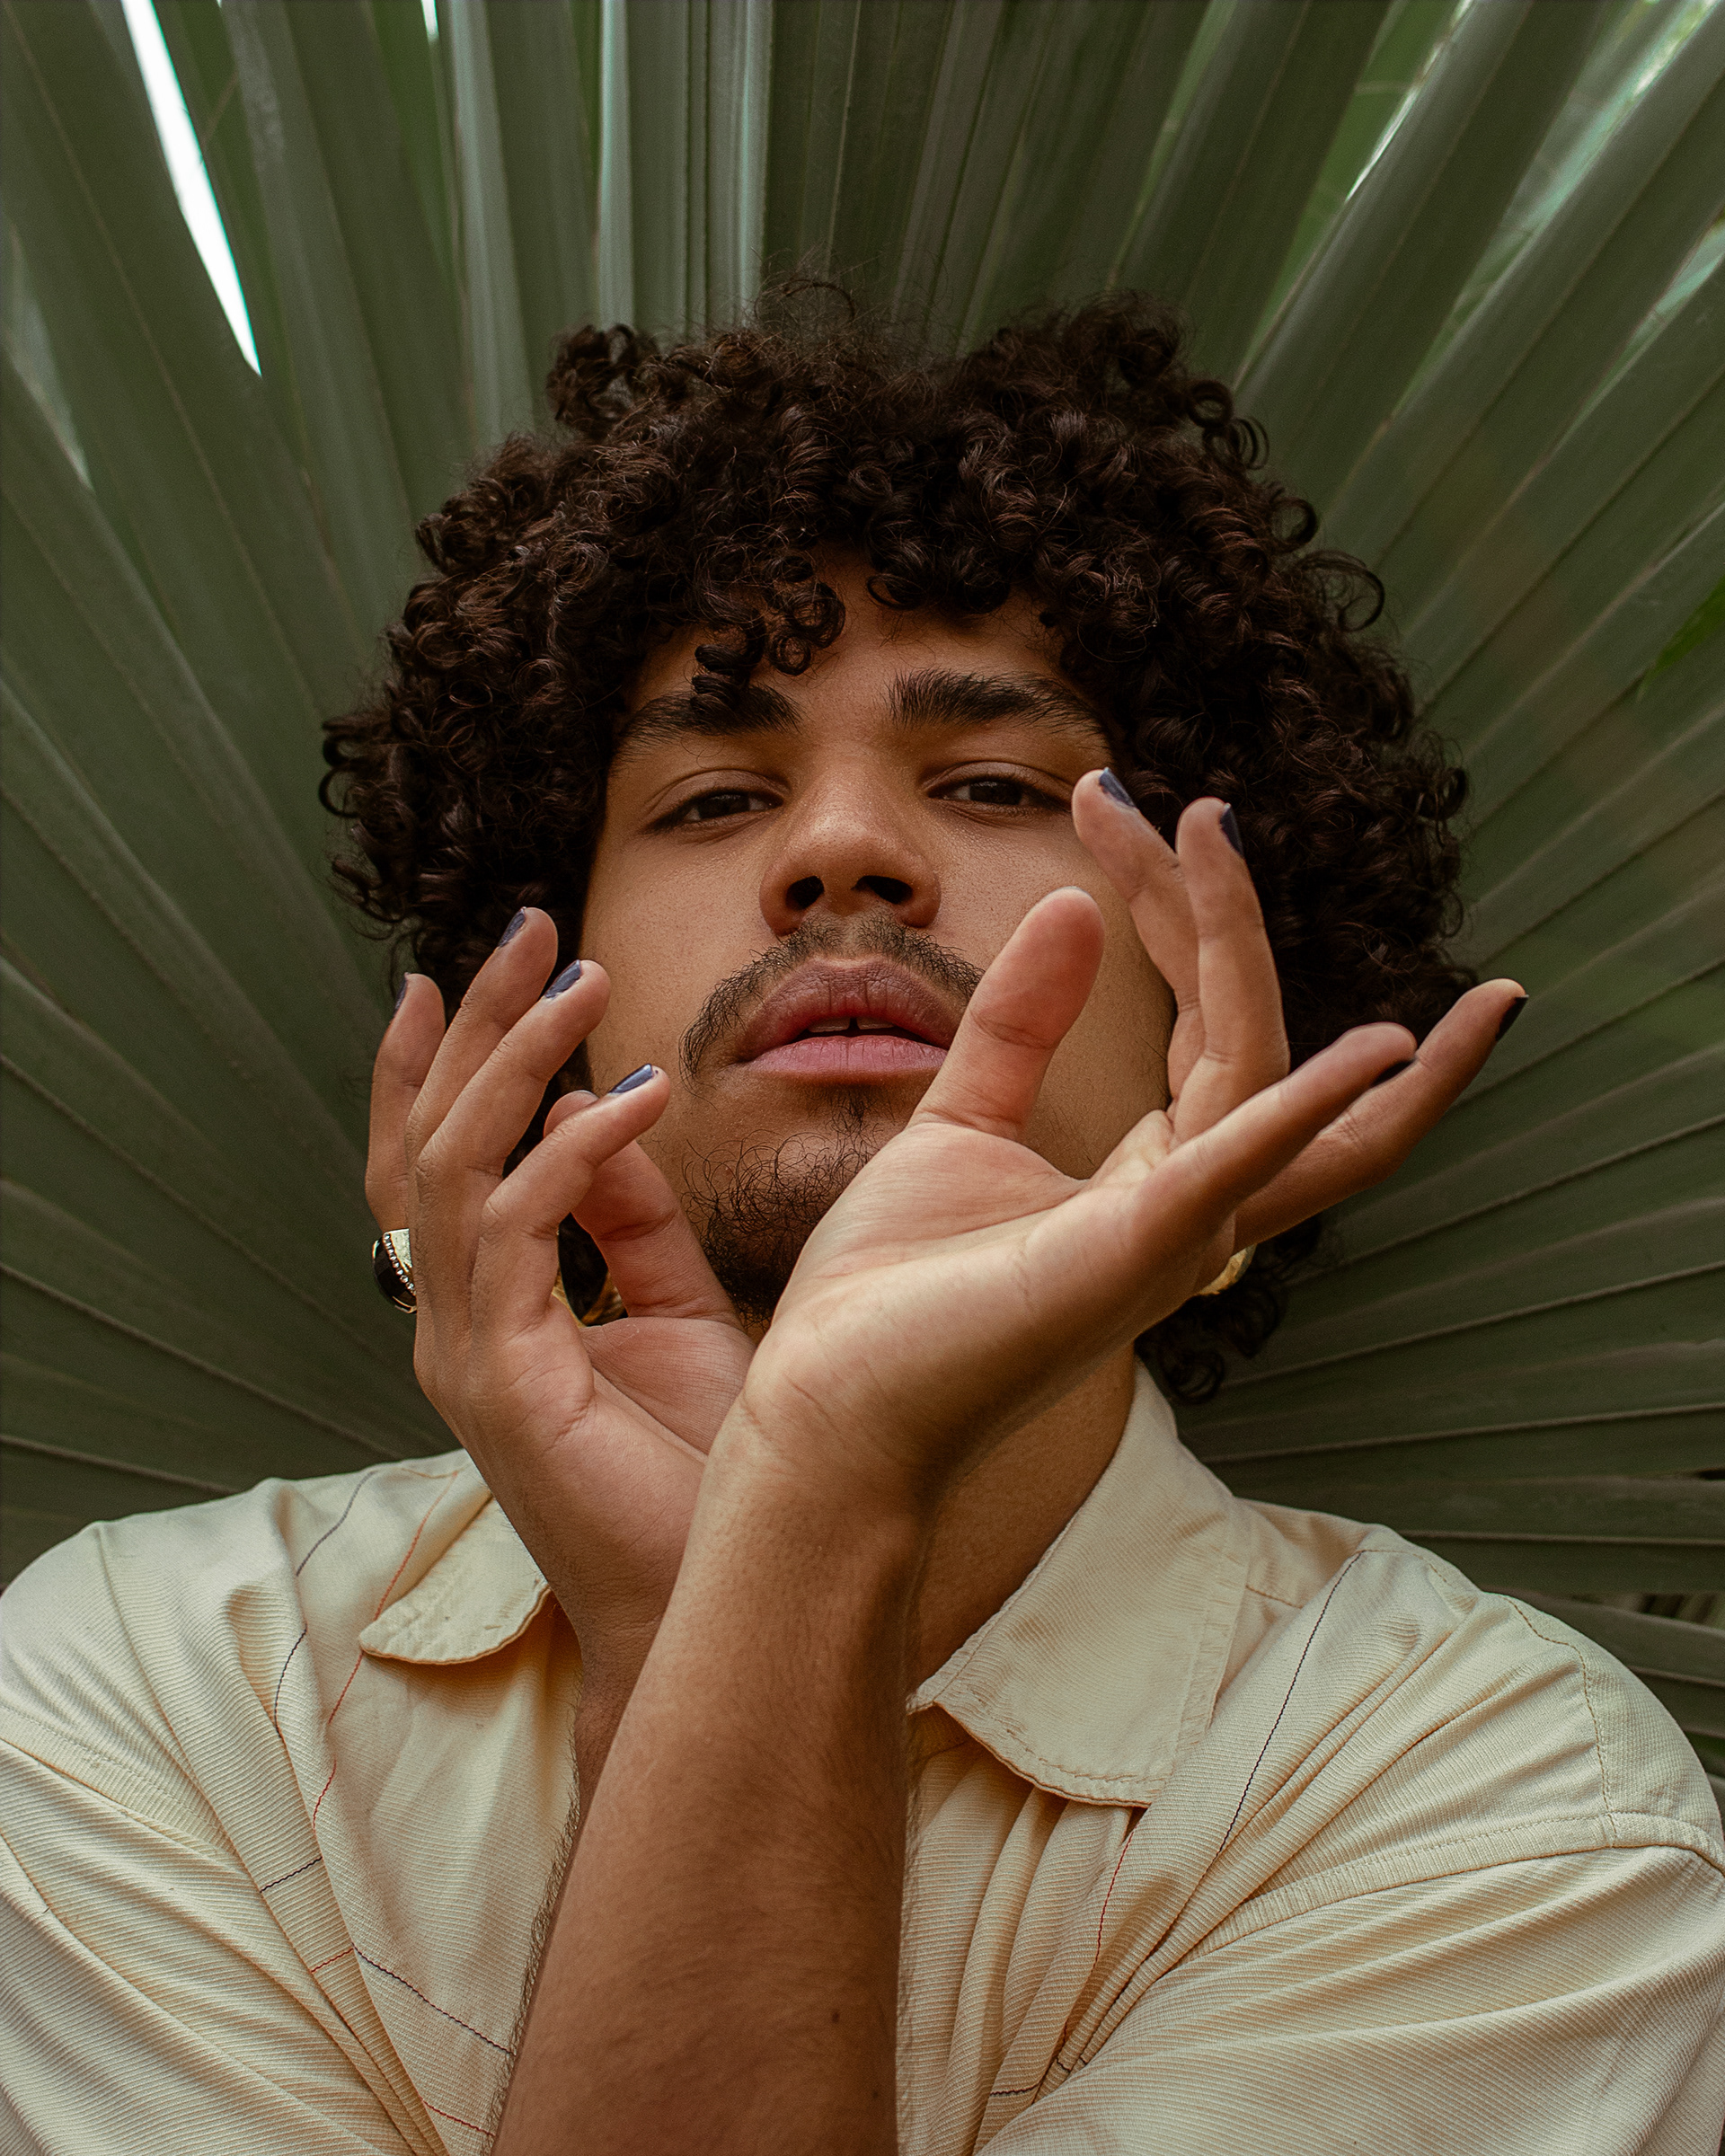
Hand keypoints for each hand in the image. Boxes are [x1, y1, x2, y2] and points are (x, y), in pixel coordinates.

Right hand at [366, 914, 752, 1691]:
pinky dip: (570, 1153)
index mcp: (489, 1305)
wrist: (719, 1597)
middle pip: (428, 1143)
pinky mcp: (503, 1379)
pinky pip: (516, 1232)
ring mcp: (466, 1351)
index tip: (460, 973)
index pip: (434, 1162)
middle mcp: (456, 1321)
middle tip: (525, 931)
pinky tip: (635, 1096)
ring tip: (581, 983)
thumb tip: (608, 1111)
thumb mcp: (678, 1312)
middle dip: (471, 1029)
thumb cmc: (702, 1467)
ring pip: (453, 1170)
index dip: (436, 1065)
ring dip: (515, 1064)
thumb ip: (635, 1220)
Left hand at [730, 784, 1522, 1513]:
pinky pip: (1246, 1165)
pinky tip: (1384, 1043)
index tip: (1146, 809)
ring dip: (1261, 960)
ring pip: (1275, 1087)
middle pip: (1259, 1040)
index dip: (1189, 917)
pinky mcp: (1137, 1255)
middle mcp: (1188, 1208)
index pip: (1210, 1027)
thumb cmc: (891, 1297)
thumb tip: (1070, 907)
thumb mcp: (959, 1121)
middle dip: (1231, 919)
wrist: (830, 1404)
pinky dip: (1312, 1105)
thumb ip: (1018, 1025)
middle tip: (1196, 806)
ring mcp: (1174, 1236)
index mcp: (1154, 1178)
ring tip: (1228, 841)